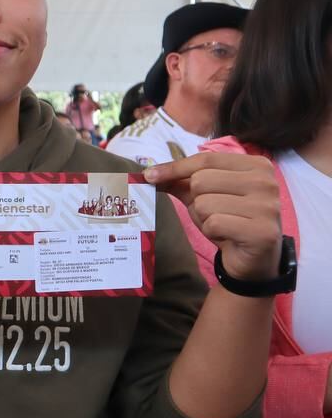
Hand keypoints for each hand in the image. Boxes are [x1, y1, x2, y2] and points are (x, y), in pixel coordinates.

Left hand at [145, 152, 281, 281]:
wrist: (254, 257)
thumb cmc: (229, 220)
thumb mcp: (204, 196)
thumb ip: (181, 181)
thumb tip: (150, 173)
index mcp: (256, 165)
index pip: (205, 160)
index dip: (174, 168)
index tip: (149, 176)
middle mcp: (266, 182)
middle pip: (201, 181)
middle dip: (197, 201)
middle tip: (215, 213)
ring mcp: (267, 206)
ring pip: (204, 203)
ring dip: (204, 218)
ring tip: (223, 225)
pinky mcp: (262, 231)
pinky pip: (214, 223)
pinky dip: (212, 232)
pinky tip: (228, 236)